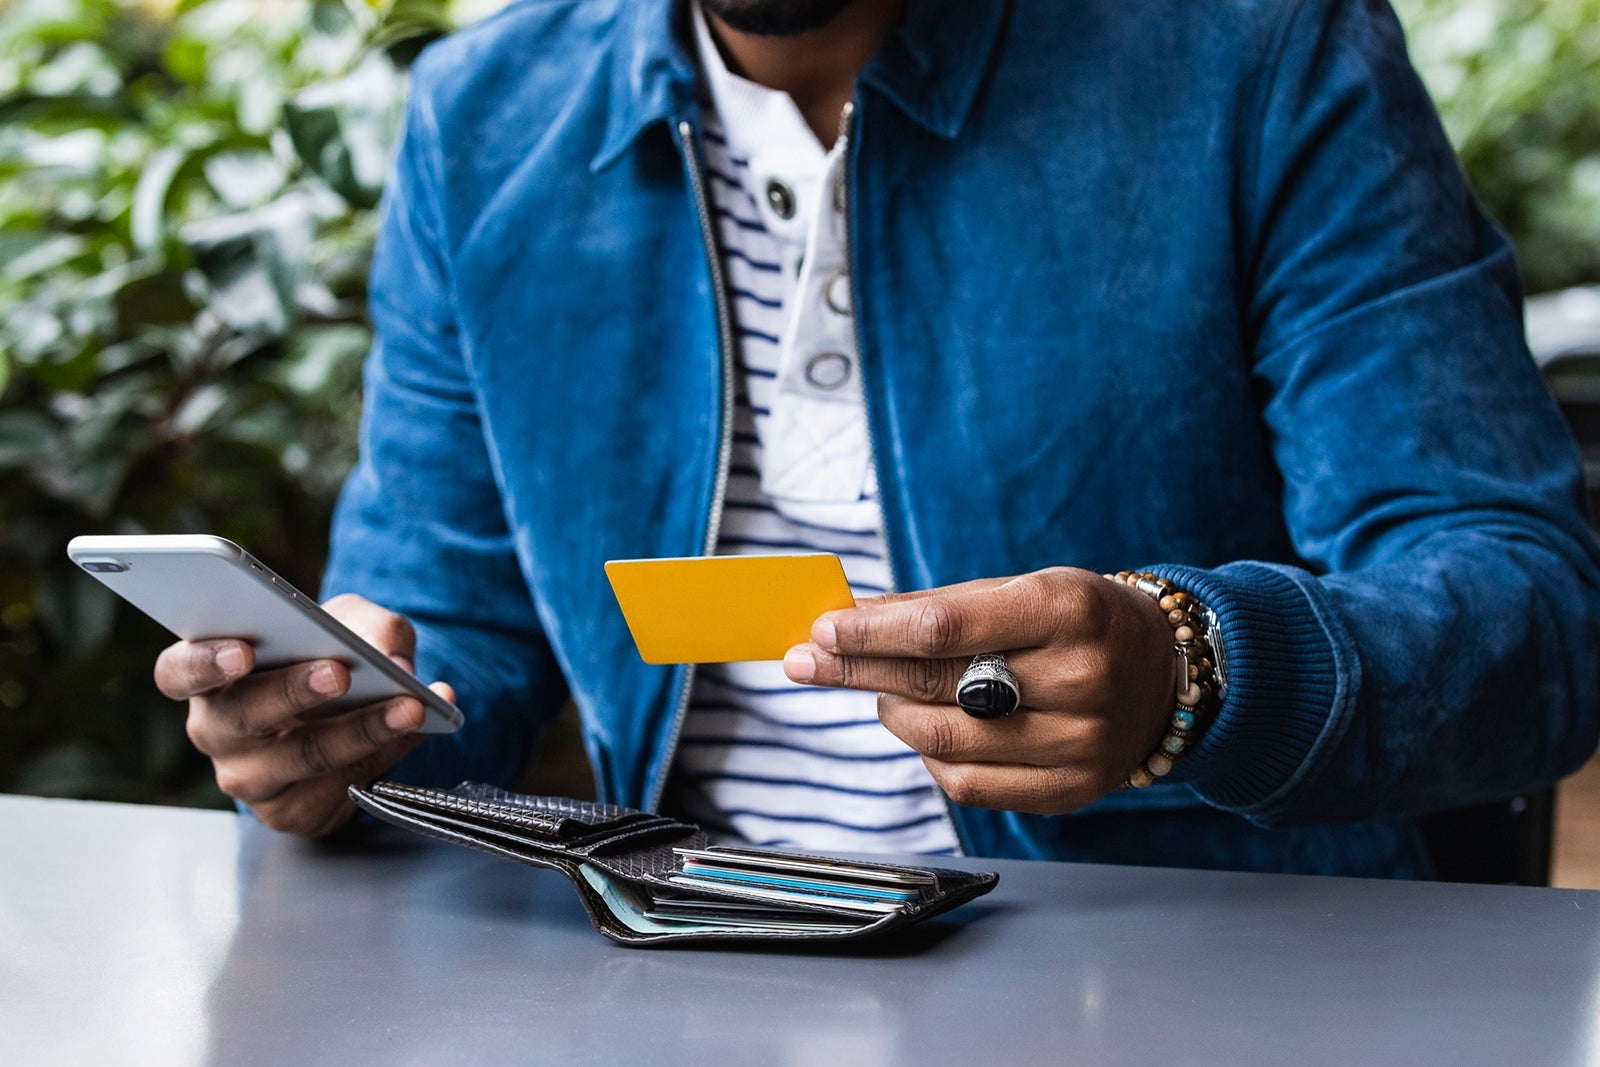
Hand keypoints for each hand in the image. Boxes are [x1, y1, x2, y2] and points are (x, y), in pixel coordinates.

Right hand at [154, 594, 452, 836]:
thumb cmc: (332, 655)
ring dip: (360, 730)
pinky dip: (385, 754)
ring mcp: (249, 778)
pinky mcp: (290, 812)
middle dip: (293, 692)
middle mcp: (216, 731)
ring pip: (300, 758)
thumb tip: (393, 662)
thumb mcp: (350, 623)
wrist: (354, 714)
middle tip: (339, 672)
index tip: (243, 651)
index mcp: (209, 678)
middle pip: (241, 717)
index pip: (178, 672)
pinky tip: (415, 730)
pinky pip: (338, 787)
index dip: (204, 663)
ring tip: (407, 706)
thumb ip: (370, 627)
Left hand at [782, 567, 1177, 814]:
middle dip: (858, 671)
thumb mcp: (1024, 589)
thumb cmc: (1080, 621)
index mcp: (1068, 611)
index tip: (821, 629)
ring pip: (941, 740)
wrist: (1167, 676)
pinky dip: (929, 754)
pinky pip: (967, 783)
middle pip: (935, 685)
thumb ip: (938, 606)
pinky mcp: (1069, 792)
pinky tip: (926, 726)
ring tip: (882, 692)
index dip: (871, 632)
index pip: (944, 627)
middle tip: (805, 660)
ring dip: (891, 712)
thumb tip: (847, 623)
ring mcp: (1079, 745)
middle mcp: (1080, 680)